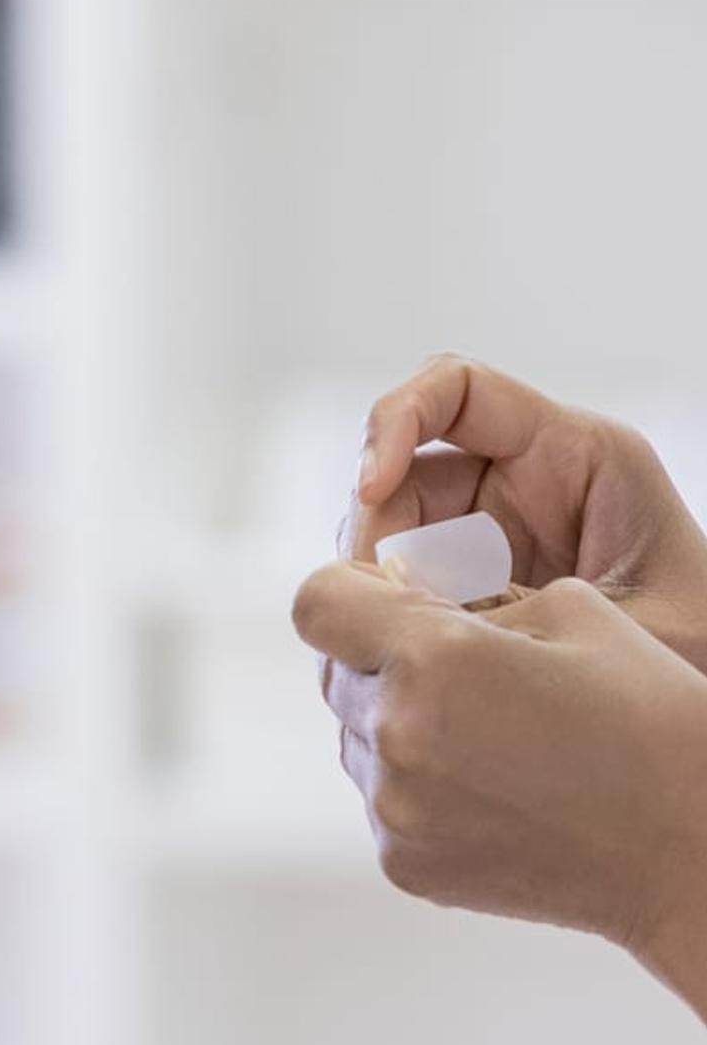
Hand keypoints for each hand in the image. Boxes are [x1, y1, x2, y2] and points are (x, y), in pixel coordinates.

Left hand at [294, 560, 706, 1013]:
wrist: (693, 851)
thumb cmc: (649, 722)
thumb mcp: (570, 610)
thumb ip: (466, 593)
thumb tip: (402, 595)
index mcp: (432, 658)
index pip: (316, 602)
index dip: (349, 595)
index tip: (391, 603)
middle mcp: (395, 732)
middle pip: (336, 671)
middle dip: (382, 660)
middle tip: (461, 675)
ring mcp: (395, 806)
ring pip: (355, 736)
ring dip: (398, 724)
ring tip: (492, 738)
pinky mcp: (403, 862)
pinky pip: (381, 799)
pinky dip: (418, 786)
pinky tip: (496, 789)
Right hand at [348, 359, 706, 665]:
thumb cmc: (706, 655)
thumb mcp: (630, 620)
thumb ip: (521, 612)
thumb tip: (405, 612)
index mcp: (578, 453)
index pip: (457, 388)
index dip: (396, 422)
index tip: (372, 489)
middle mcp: (529, 478)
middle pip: (408, 468)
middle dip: (380, 529)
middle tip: (386, 600)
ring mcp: (499, 528)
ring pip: (399, 527)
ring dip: (387, 580)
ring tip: (420, 638)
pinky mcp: (481, 580)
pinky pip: (414, 580)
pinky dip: (403, 613)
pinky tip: (428, 653)